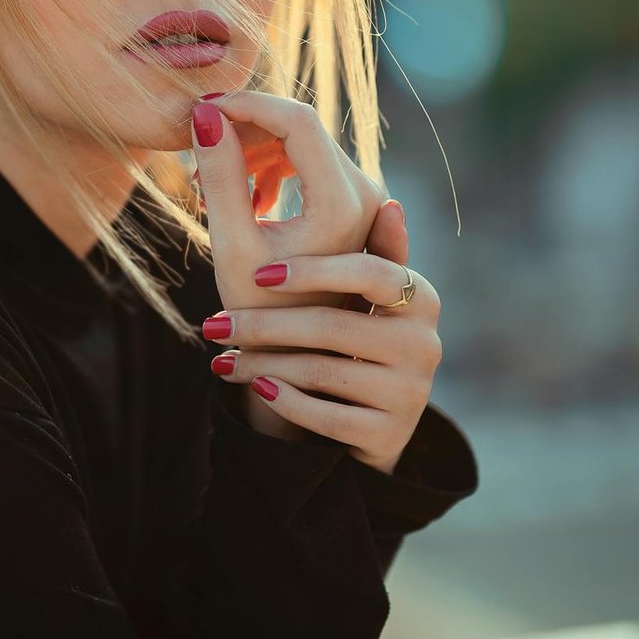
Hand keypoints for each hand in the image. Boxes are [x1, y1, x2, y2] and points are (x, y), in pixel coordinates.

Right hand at [190, 90, 387, 314]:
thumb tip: (203, 113)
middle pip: (299, 128)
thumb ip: (220, 175)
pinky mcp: (352, 202)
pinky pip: (308, 162)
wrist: (297, 353)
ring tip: (209, 186)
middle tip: (196, 152)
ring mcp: (362, 197)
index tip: (201, 108)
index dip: (246, 105)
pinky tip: (244, 199)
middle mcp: (363, 193)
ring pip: (301, 142)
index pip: (296, 121)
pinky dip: (270, 168)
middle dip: (243, 130)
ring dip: (252, 151)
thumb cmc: (261, 310)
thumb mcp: (231, 243)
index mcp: (340, 204)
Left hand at [205, 197, 441, 474]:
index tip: (259, 276)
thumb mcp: (362, 295)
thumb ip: (370, 250)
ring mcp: (412, 392)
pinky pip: (326, 416)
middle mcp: (425, 344)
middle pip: (332, 325)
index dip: (313, 271)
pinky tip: (257, 388)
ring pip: (322, 371)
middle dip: (263, 326)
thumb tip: (390, 204)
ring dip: (261, 365)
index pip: (369, 272)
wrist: (370, 421)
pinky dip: (285, 401)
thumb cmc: (354, 338)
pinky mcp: (391, 434)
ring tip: (220, 359)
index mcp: (420, 297)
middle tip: (213, 325)